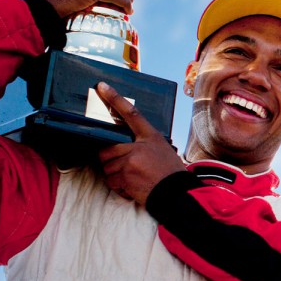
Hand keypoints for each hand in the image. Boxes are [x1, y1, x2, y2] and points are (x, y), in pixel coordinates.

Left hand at [95, 82, 184, 204]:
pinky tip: (132, 187)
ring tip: (134, 180)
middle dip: (111, 160)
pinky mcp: (125, 175)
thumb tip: (123, 146)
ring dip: (116, 175)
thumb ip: (143, 145)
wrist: (177, 194)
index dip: (115, 99)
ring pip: (107, 166)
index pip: (131, 113)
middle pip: (108, 148)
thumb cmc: (170, 173)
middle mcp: (139, 146)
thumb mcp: (162, 151)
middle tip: (125, 169)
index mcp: (150, 136)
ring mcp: (131, 160)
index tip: (102, 87)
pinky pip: (110, 180)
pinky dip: (118, 186)